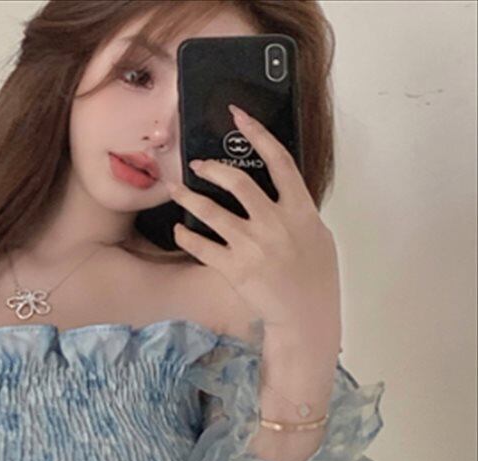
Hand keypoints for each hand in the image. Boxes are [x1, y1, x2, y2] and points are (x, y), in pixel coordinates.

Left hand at [166, 104, 340, 344]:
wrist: (305, 313)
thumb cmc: (314, 274)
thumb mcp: (316, 234)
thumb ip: (296, 210)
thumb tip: (279, 192)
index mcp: (300, 208)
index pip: (278, 160)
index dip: (257, 134)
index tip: (239, 116)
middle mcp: (274, 222)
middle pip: (237, 181)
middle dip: (211, 167)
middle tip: (197, 164)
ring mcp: (252, 245)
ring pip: (211, 211)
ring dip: (188, 196)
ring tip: (175, 189)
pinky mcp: (234, 268)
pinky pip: (201, 245)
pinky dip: (186, 235)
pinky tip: (180, 229)